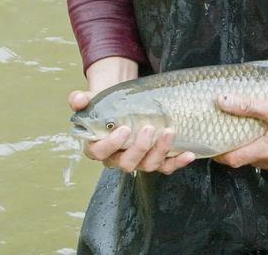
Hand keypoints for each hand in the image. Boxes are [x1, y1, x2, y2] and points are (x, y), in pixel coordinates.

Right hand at [68, 57, 194, 173]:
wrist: (124, 106)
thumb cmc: (106, 106)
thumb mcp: (91, 100)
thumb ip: (80, 100)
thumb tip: (78, 99)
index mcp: (98, 147)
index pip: (99, 153)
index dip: (111, 144)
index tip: (123, 129)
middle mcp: (118, 159)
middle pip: (127, 163)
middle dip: (139, 148)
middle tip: (149, 128)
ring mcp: (139, 161)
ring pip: (148, 166)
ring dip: (160, 151)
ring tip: (170, 132)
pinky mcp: (156, 161)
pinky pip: (167, 167)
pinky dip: (178, 162)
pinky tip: (189, 154)